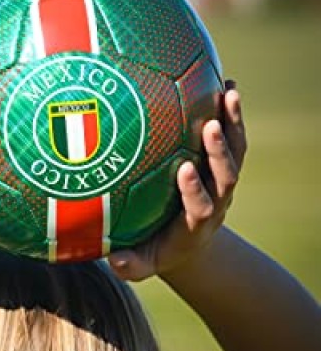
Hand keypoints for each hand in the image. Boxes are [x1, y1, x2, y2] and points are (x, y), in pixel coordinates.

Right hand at [109, 83, 245, 281]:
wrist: (187, 244)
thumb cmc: (157, 251)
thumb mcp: (143, 264)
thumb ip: (130, 265)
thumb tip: (113, 260)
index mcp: (195, 223)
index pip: (200, 206)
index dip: (195, 189)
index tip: (184, 169)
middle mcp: (215, 200)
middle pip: (226, 176)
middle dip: (220, 151)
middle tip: (209, 125)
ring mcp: (221, 181)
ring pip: (235, 152)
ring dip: (234, 124)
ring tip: (228, 93)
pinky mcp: (223, 165)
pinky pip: (233, 137)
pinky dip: (232, 113)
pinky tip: (226, 84)